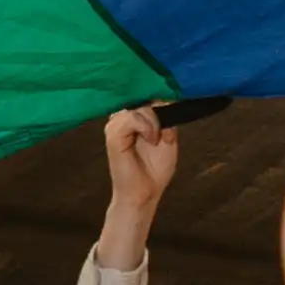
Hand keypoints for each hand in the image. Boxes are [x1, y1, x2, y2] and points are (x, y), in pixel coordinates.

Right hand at [96, 103, 181, 270]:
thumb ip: (167, 117)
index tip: (172, 98)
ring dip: (154, 120)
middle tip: (166, 130)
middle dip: (160, 107)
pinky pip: (131, 118)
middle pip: (142, 95)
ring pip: (139, 106)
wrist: (145, 193)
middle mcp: (121, 116)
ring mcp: (115, 124)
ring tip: (157, 138)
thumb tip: (168, 98)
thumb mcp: (169, 136)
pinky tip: (152, 139)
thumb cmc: (155, 168)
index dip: (158, 93)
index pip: (144, 92)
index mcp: (133, 116)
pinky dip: (147, 126)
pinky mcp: (112, 134)